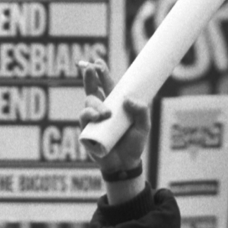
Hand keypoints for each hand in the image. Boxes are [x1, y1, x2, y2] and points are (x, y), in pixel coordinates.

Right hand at [78, 59, 149, 175]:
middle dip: (90, 77)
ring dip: (96, 104)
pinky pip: (83, 119)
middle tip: (91, 68)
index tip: (97, 62)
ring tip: (106, 114)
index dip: (100, 72)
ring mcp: (92, 121)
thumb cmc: (134, 144)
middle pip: (92, 89)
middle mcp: (101, 109)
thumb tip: (128, 99)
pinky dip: (88, 115)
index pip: (106, 84)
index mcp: (114, 104)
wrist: (125, 165)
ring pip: (88, 103)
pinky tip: (96, 117)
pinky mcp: (86, 132)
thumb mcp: (144, 126)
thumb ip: (142, 111)